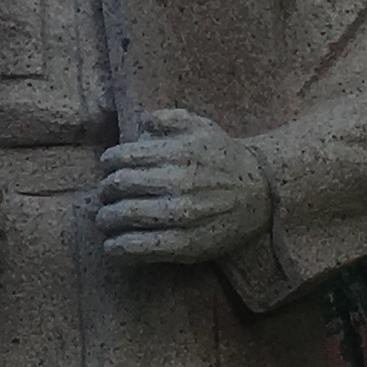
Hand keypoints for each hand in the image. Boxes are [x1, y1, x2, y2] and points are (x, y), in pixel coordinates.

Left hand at [95, 108, 271, 269]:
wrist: (262, 194)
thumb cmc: (223, 159)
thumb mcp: (201, 127)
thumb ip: (167, 119)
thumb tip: (139, 125)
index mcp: (178, 153)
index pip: (122, 157)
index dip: (108, 162)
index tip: (109, 168)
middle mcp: (178, 183)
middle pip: (118, 185)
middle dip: (105, 190)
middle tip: (106, 194)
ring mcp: (181, 216)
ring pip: (123, 216)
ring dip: (105, 219)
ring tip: (106, 219)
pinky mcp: (185, 245)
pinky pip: (138, 247)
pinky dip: (117, 247)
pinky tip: (112, 245)